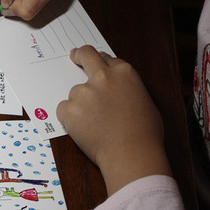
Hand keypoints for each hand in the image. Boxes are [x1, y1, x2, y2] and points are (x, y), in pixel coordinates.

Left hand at [57, 46, 171, 195]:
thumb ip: (128, 86)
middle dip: (79, 55)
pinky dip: (70, 118)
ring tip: (96, 124)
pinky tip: (85, 130)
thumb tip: (117, 79)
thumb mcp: (145, 100)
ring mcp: (84, 92)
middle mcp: (102, 77)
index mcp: (124, 72)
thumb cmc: (145, 133)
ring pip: (76, 93)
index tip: (96, 64)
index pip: (107, 59)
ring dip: (81, 103)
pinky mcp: (69, 109)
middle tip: (75, 57)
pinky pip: (64, 109)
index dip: (102, 64)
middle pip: (85, 55)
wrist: (132, 154)